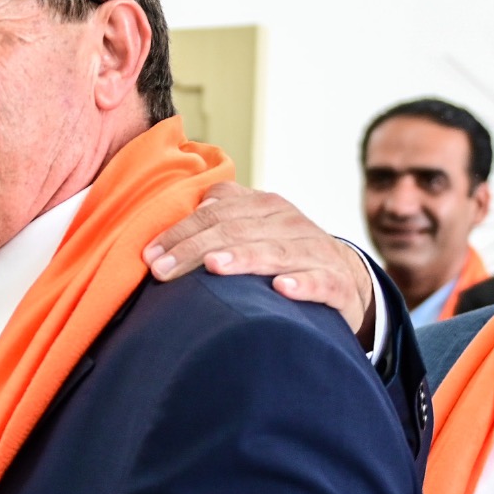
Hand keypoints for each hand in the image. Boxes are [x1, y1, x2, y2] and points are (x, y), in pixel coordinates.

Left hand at [144, 182, 375, 337]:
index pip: (216, 214)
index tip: (149, 255)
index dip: (180, 232)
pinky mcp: (337, 283)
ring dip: (244, 259)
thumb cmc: (283, 251)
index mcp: (265, 207)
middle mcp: (290, 224)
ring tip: (214, 266)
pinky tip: (281, 288)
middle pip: (236, 231)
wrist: (344, 276)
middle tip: (162, 270)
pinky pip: (321, 282)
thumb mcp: (255, 226)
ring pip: (276, 253)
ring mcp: (315, 252)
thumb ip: (224, 211)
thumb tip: (190, 205)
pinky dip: (303, 284)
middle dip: (195, 250)